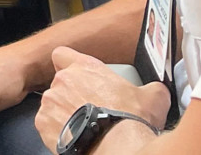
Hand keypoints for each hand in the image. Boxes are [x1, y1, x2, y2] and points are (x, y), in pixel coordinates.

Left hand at [35, 47, 170, 152]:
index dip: (67, 64)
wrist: (116, 147)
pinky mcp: (43, 124)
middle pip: (60, 83)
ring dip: (64, 112)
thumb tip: (157, 91)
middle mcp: (63, 80)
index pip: (62, 54)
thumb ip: (151, 88)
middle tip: (88, 108)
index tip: (76, 76)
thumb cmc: (130, 121)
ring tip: (83, 125)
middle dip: (71, 94)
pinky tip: (75, 136)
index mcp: (85, 67)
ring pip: (53, 104)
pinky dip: (57, 130)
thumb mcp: (153, 97)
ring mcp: (51, 102)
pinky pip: (47, 124)